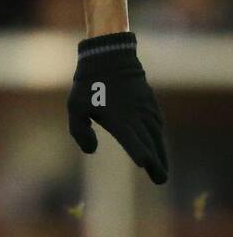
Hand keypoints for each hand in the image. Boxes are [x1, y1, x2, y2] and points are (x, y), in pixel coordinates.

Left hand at [67, 32, 168, 184]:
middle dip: (155, 162)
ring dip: (160, 153)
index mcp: (118, 118)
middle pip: (148, 143)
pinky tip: (159, 146)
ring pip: (156, 135)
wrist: (109, 56)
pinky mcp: (149, 103)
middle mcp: (136, 115)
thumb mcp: (75, 106)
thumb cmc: (88, 84)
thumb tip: (91, 151)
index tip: (145, 164)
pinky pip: (157, 124)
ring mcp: (145, 109)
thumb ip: (80, 131)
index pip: (131, 139)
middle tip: (161, 180)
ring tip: (162, 171)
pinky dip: (159, 138)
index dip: (138, 151)